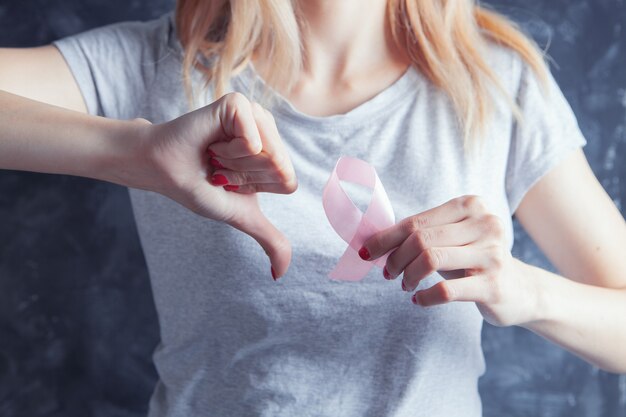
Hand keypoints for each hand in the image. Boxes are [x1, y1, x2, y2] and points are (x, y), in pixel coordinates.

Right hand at [133, 93, 296, 278]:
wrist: (162, 170)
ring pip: (269, 154)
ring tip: (215, 155)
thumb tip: (281, 274)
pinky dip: (229, 150)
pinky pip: (252, 138)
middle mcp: (269, 131)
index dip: (255, 189)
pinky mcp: (237, 104)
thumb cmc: (198, 188)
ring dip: (235, 165)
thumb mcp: (241, 216)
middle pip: (281, 169)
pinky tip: (211, 143)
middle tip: (220, 167)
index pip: (288, 183)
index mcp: (276, 154)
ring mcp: (254, 114)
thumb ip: (268, 239)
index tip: (230, 180)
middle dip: (245, 177)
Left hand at [359, 195, 537, 326]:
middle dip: (395, 258)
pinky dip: (425, 297)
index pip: (416, 220)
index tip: (367, 251)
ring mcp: (492, 254)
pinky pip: (446, 290)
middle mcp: (485, 224)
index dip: (385, 238)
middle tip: (388, 273)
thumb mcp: (452, 238)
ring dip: (407, 276)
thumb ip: (421, 233)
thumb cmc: (474, 259)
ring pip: (430, 259)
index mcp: (471, 205)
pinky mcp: (493, 285)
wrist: (521, 289)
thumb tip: (373, 242)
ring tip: (404, 285)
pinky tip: (419, 299)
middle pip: (420, 239)